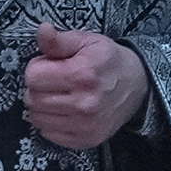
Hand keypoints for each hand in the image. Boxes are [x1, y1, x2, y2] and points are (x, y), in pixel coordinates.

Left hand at [22, 25, 150, 150]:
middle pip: (32, 99)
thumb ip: (59, 40)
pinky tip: (65, 110)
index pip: (32, 76)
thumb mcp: (87, 41)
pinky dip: (51, 122)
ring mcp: (85, 125)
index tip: (49, 66)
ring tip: (59, 95)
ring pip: (37, 118)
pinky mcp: (86, 139)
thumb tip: (43, 30)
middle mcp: (84, 103)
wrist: (137, 85)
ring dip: (42, 106)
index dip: (37, 68)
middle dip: (38, 87)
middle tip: (54, 81)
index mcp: (82, 75)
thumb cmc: (109, 61)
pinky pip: (48, 134)